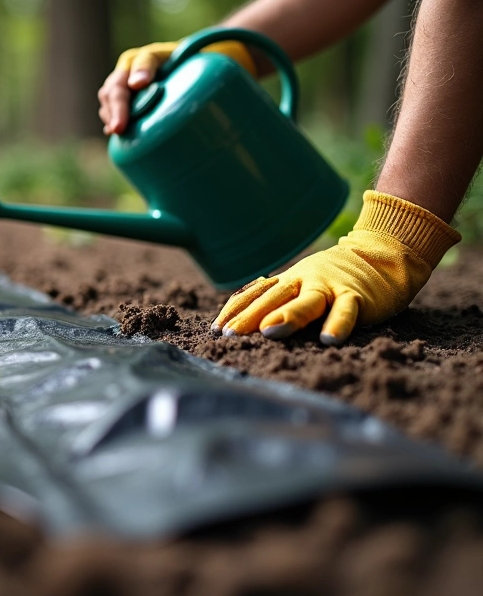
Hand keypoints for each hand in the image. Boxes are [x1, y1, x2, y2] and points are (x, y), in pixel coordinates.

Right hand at [98, 40, 256, 135]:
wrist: (188, 67)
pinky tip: (117, 134)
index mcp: (155, 55)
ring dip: (110, 113)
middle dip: (117, 105)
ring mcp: (125, 83)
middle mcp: (134, 67)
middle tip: (119, 127)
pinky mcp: (124, 100)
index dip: (141, 72)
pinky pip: (110, 110)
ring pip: (108, 96)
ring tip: (117, 130)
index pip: (145, 60)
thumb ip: (218, 76)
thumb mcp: (207, 67)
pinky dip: (111, 121)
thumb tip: (252, 103)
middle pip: (117, 83)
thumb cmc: (199, 68)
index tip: (140, 85)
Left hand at [211, 191, 459, 344]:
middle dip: (250, 316)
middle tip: (229, 335)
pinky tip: (329, 340)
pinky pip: (347, 309)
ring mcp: (331, 286)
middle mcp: (304, 281)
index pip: (256, 295)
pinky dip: (339, 323)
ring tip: (268, 331)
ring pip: (307, 300)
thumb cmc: (334, 279)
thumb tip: (242, 320)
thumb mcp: (302, 286)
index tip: (215, 330)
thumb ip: (278, 300)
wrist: (382, 254)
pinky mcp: (358, 295)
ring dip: (288, 315)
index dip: (235, 311)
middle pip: (273, 297)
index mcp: (288, 281)